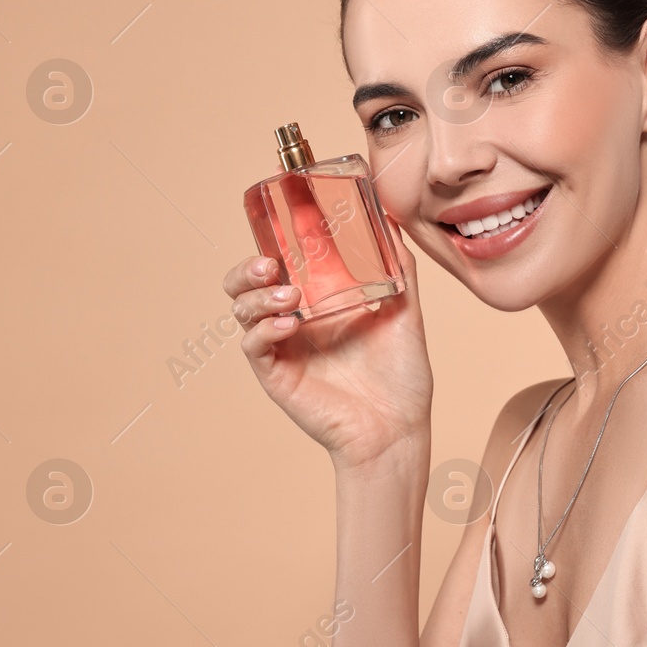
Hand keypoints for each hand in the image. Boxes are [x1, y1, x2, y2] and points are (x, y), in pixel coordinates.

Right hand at [221, 218, 433, 471]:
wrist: (400, 426)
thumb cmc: (402, 376)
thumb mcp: (404, 310)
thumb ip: (398, 266)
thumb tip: (392, 219)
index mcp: (317, 301)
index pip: (280, 263)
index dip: (273, 240)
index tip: (284, 220)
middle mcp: (293, 321)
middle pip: (244, 285)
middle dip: (246, 269)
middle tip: (269, 265)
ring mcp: (282, 348)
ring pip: (242, 311)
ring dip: (258, 296)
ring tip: (291, 297)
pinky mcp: (276, 375)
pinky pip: (254, 346)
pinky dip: (265, 330)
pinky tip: (290, 326)